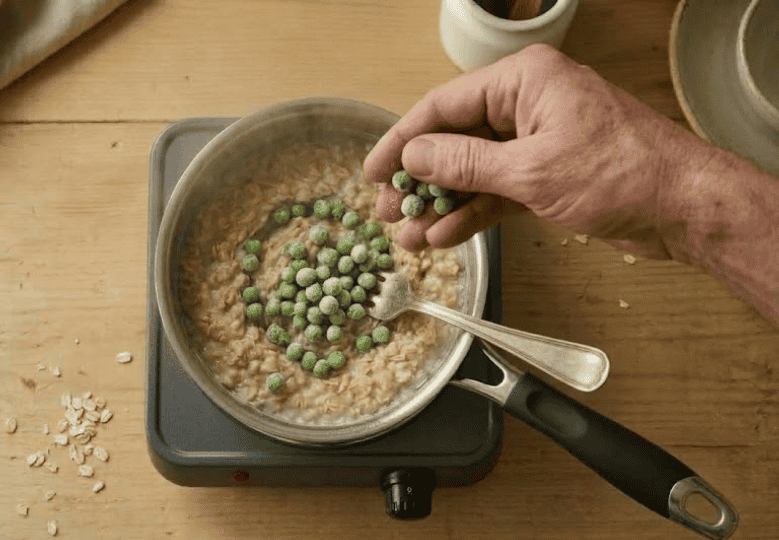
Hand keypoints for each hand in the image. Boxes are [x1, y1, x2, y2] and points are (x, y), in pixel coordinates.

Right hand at [363, 44, 710, 258]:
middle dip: (419, 180)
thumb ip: (465, 163)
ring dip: (441, 205)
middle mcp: (526, 105)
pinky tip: (443, 237)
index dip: (402, 140)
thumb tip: (415, 157)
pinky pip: (495, 191)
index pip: (443, 106)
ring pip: (472, 171)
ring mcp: (536, 141)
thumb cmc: (621, 173)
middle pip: (454, 140)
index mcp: (523, 81)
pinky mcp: (546, 175)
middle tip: (387, 212)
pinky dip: (471, 214)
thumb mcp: (531, 170)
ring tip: (409, 236)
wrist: (682, 208)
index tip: (373, 171)